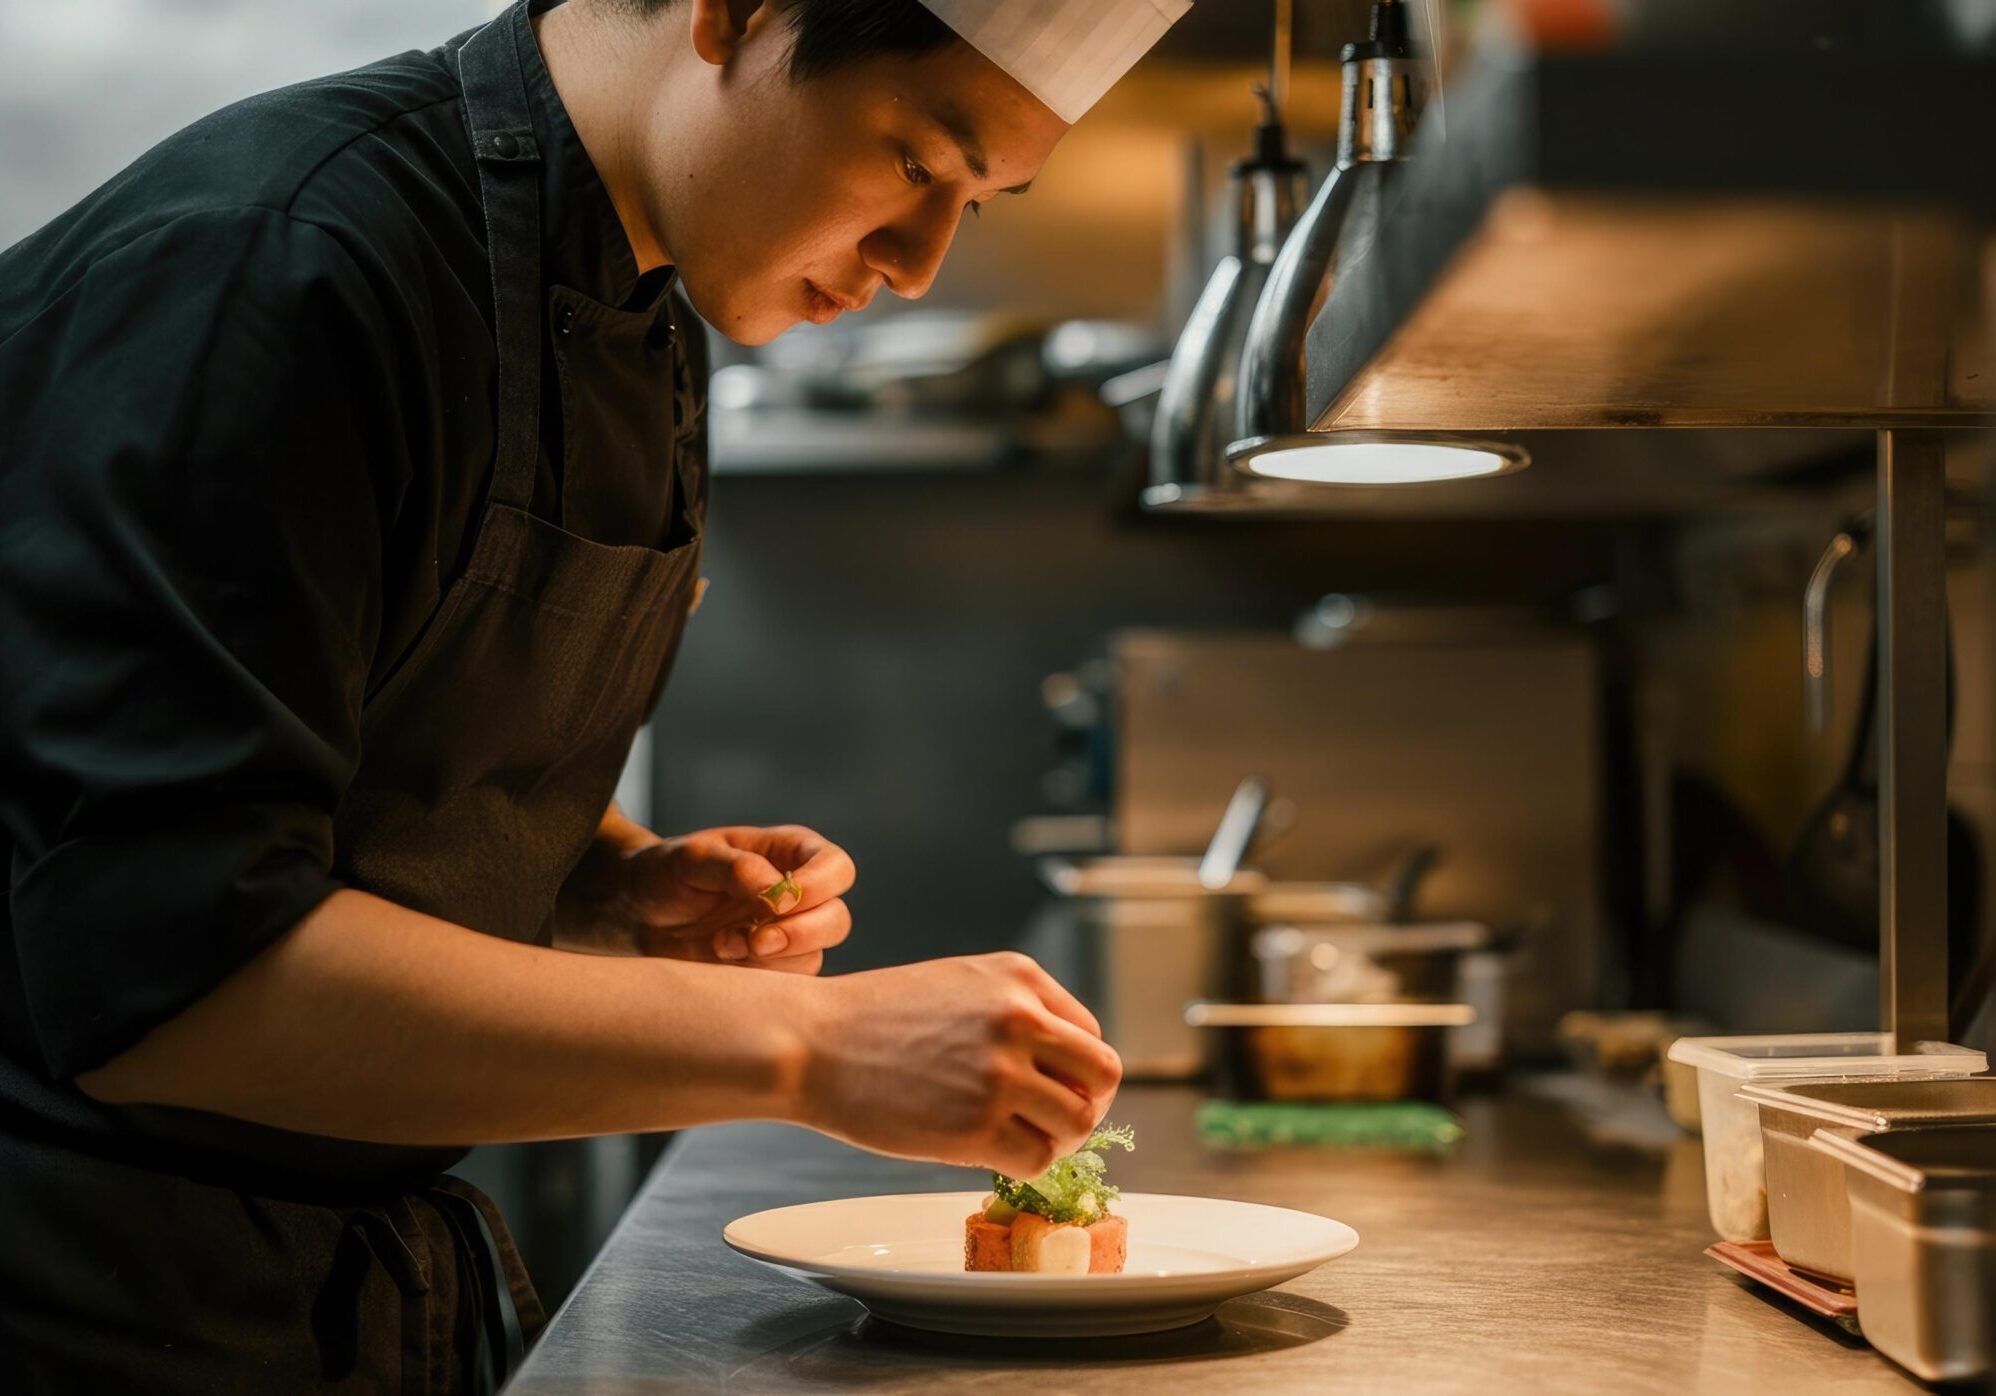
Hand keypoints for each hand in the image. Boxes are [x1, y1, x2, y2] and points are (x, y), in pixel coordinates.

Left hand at [620, 824, 855, 973]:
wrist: (640, 916)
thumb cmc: (669, 874)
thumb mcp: (692, 858)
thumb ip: (735, 867)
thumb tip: (775, 889)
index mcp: (791, 853)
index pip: (835, 867)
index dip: (817, 887)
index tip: (775, 902)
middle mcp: (799, 894)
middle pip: (836, 919)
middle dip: (801, 934)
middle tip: (756, 940)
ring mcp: (789, 934)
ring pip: (815, 956)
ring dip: (770, 958)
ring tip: (722, 945)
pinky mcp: (772, 968)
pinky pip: (787, 983)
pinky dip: (757, 976)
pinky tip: (723, 959)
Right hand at [796, 952, 1122, 1177]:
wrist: (811, 1042)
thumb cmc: (875, 1019)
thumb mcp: (958, 984)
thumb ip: (1014, 1012)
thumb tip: (1064, 1068)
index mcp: (1020, 977)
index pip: (1091, 1035)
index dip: (1076, 1072)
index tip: (1050, 1091)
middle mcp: (1021, 1018)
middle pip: (1103, 1077)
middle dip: (1086, 1106)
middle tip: (1054, 1123)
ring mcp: (1001, 1072)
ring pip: (1077, 1123)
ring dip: (1056, 1140)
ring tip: (1019, 1139)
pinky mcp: (977, 1125)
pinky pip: (1037, 1158)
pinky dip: (1023, 1163)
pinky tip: (990, 1152)